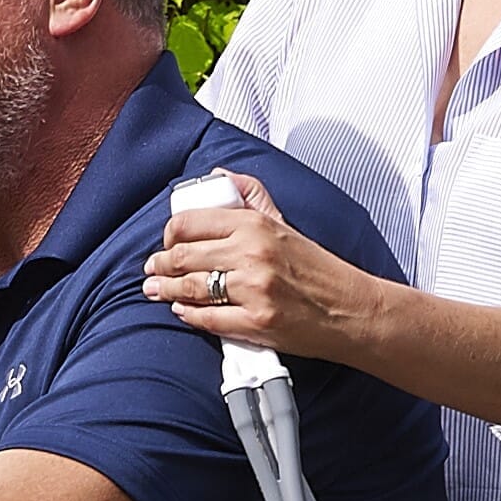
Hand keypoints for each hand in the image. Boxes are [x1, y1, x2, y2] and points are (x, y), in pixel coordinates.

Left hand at [145, 176, 370, 356]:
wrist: (348, 309)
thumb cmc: (316, 268)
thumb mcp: (284, 223)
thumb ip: (252, 196)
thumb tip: (219, 176)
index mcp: (255, 225)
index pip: (190, 223)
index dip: (169, 235)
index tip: (165, 243)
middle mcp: (251, 254)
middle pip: (183, 256)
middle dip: (159, 264)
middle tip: (152, 270)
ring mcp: (252, 290)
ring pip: (189, 288)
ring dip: (165, 290)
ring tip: (156, 290)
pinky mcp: (255, 323)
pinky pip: (206, 318)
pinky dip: (188, 314)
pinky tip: (181, 310)